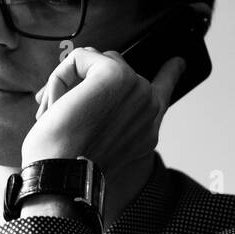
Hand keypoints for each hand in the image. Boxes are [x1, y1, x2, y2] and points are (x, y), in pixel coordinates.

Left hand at [21, 47, 183, 174]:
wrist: (64, 176)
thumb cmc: (68, 164)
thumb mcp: (95, 138)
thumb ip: (106, 111)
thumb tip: (81, 76)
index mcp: (147, 128)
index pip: (165, 90)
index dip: (170, 72)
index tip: (178, 62)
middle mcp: (149, 108)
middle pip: (115, 67)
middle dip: (82, 81)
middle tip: (58, 110)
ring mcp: (137, 89)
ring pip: (97, 59)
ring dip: (67, 81)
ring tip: (57, 112)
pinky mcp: (116, 75)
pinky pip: (81, 57)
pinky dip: (58, 77)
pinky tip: (56, 105)